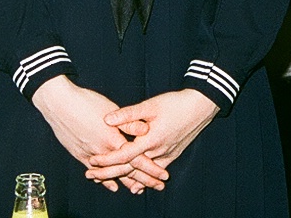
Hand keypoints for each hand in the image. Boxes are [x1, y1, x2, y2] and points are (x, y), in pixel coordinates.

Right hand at [31, 76, 166, 193]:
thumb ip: (128, 122)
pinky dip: (104, 180)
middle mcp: (103, 150)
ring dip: (127, 182)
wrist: (59, 104)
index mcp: (113, 139)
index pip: (137, 158)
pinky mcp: (79, 155)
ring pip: (112, 174)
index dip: (151, 168)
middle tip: (158, 187)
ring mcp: (90, 154)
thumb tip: (146, 130)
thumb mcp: (110, 108)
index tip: (163, 175)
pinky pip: (95, 172)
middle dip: (144, 179)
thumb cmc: (85, 102)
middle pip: (127, 170)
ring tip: (139, 189)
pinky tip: (112, 186)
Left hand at [86, 90, 219, 187]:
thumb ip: (128, 114)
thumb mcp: (150, 106)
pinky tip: (136, 186)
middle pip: (129, 168)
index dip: (106, 159)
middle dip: (108, 173)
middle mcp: (158, 152)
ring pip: (142, 173)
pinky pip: (155, 172)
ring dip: (123, 177)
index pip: (123, 155)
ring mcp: (166, 156)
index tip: (91, 160)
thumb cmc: (175, 103)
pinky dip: (143, 179)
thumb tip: (107, 119)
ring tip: (105, 180)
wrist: (200, 106)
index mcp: (150, 140)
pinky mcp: (172, 155)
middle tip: (90, 175)